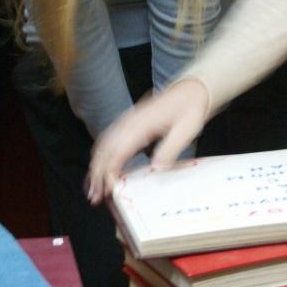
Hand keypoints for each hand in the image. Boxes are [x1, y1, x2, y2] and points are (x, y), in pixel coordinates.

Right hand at [86, 78, 208, 205]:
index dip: (109, 171)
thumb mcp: (186, 130)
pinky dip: (101, 155)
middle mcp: (130, 121)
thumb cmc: (190, 108)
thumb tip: (155, 168)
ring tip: (94, 187)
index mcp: (142, 124)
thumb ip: (170, 149)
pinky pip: (109, 138)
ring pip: (103, 144)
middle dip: (96, 173)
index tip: (107, 189)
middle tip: (95, 196)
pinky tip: (102, 167)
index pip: (118, 151)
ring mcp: (128, 120)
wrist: (191, 90)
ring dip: (96, 166)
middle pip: (105, 149)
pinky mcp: (130, 121)